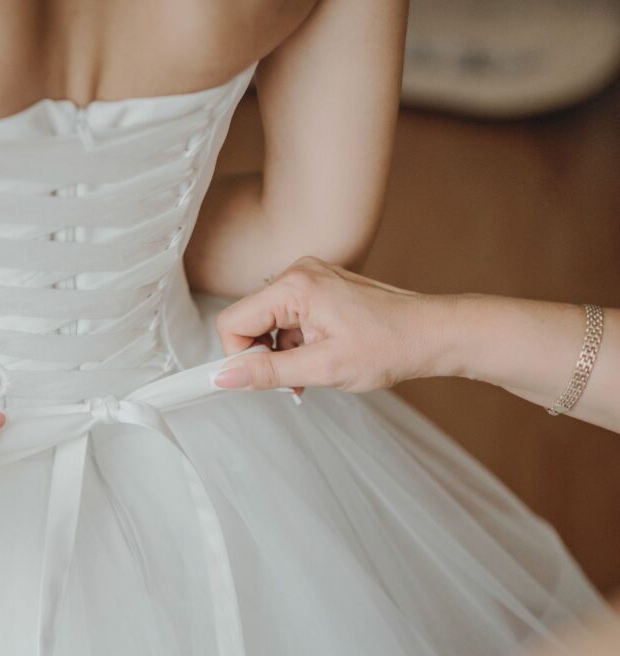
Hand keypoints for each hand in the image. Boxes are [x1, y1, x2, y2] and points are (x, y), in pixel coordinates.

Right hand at [213, 257, 447, 391]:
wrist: (433, 334)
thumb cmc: (390, 346)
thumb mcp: (323, 368)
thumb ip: (268, 372)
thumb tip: (224, 377)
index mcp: (294, 286)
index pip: (232, 322)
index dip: (239, 356)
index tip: (258, 380)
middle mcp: (298, 273)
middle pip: (248, 320)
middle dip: (263, 355)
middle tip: (295, 380)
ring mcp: (310, 277)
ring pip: (268, 321)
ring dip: (281, 352)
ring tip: (314, 369)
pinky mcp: (320, 286)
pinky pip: (288, 317)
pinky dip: (296, 342)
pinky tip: (320, 356)